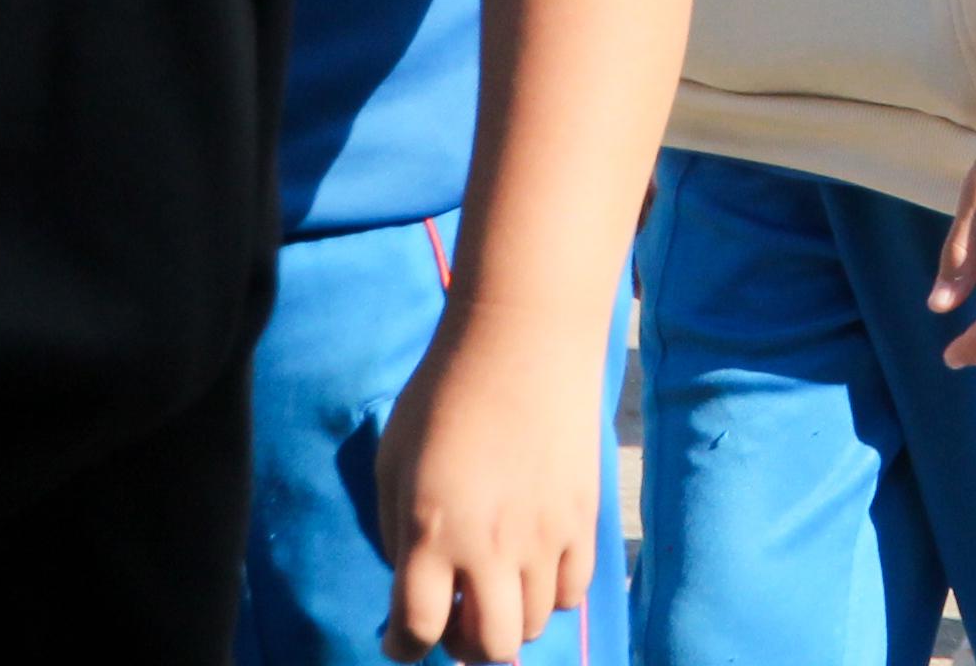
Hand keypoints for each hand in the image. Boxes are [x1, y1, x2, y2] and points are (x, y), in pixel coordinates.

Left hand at [372, 303, 604, 662]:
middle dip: (462, 646)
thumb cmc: (445, 390)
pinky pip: (571, 594)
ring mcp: (544, 537)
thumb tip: (413, 578)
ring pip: (530, 626)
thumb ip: (395, 529)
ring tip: (493, 585)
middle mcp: (489, 546)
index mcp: (431, 531)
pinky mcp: (582, 520)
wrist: (523, 339)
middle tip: (454, 616)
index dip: (402, 647)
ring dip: (505, 619)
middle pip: (486, 648)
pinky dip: (547, 596)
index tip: (399, 638)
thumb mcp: (393, 457)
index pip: (416, 630)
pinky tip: (531, 566)